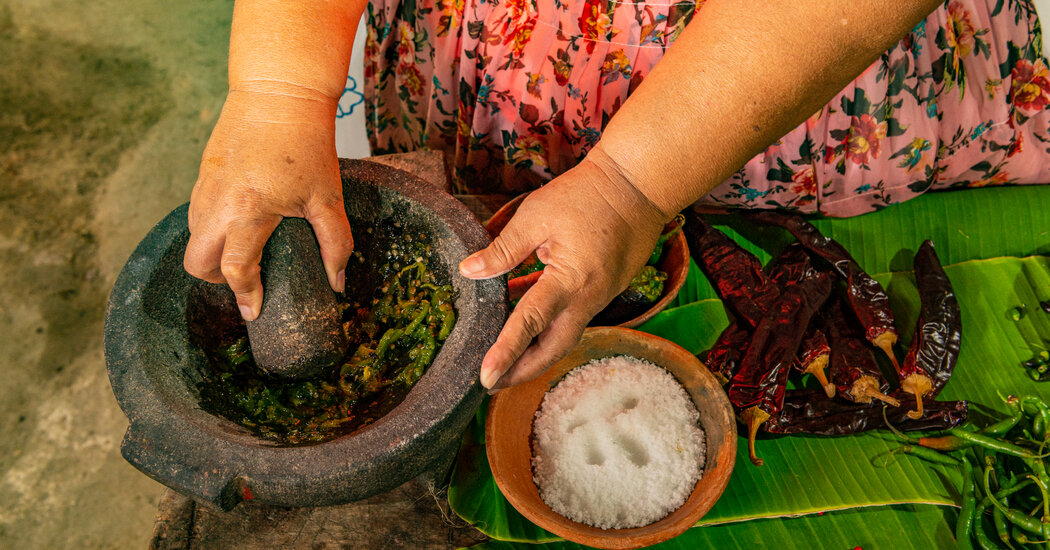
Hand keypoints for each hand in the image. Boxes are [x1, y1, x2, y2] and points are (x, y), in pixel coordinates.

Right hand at [183, 90, 351, 319]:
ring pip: (193, 237)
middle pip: (197, 262)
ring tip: (246, 249)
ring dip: (213, 252)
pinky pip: (196, 214)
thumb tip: (336, 283)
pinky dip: (212, 228)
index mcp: (249, 211)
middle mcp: (218, 203)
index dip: (245, 295)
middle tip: (246, 278)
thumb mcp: (329, 197)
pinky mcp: (202, 175)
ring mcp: (205, 188)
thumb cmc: (306, 144)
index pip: (234, 269)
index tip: (254, 311)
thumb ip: (335, 243)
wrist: (278, 93)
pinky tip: (240, 221)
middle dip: (217, 279)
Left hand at [460, 147, 669, 389]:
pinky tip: (521, 321)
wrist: (638, 187)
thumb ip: (503, 249)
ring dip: (535, 352)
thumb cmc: (587, 195)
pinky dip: (547, 327)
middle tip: (492, 383)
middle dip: (523, 371)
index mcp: (570, 279)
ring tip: (504, 362)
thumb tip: (469, 271)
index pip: (530, 323)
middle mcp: (588, 297)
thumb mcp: (536, 215)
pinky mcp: (602, 291)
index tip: (485, 376)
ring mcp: (599, 297)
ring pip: (564, 336)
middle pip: (554, 348)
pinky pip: (571, 317)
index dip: (505, 352)